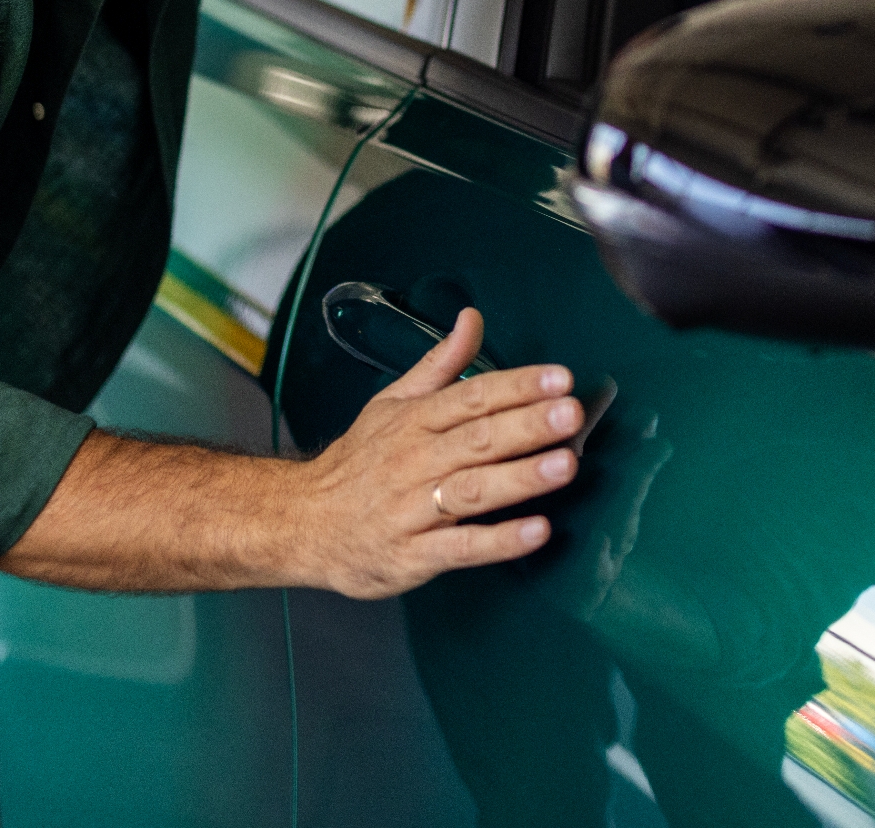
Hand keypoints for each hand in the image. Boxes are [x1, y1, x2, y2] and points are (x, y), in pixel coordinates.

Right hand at [289, 308, 583, 598]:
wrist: (304, 522)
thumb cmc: (358, 462)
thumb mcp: (392, 403)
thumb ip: (440, 364)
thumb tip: (473, 319)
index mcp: (414, 420)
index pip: (471, 396)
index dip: (517, 386)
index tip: (558, 378)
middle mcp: (415, 460)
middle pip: (477, 439)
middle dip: (527, 425)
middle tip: (570, 413)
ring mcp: (413, 509)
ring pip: (473, 489)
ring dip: (520, 477)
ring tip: (564, 464)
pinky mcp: (414, 554)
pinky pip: (461, 547)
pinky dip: (498, 541)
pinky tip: (536, 531)